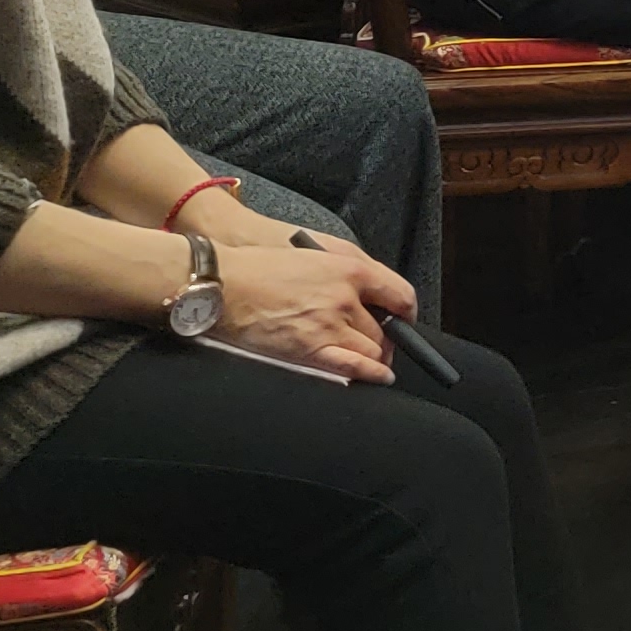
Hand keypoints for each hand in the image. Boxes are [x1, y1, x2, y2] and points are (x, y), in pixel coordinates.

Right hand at [211, 239, 398, 382]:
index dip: (407, 313)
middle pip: (385, 328)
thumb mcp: (318, 253)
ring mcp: (328, 325)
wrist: (224, 282)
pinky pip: (351, 366)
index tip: (404, 319)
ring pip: (371, 349)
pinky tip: (380, 376)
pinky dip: (371, 373)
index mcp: (351, 269)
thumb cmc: (265, 265)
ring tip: (375, 360)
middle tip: (385, 344)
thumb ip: (350, 271)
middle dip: (389, 339)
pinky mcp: (307, 349)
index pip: (400, 294)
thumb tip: (374, 292)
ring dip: (377, 356)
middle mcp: (346, 297)